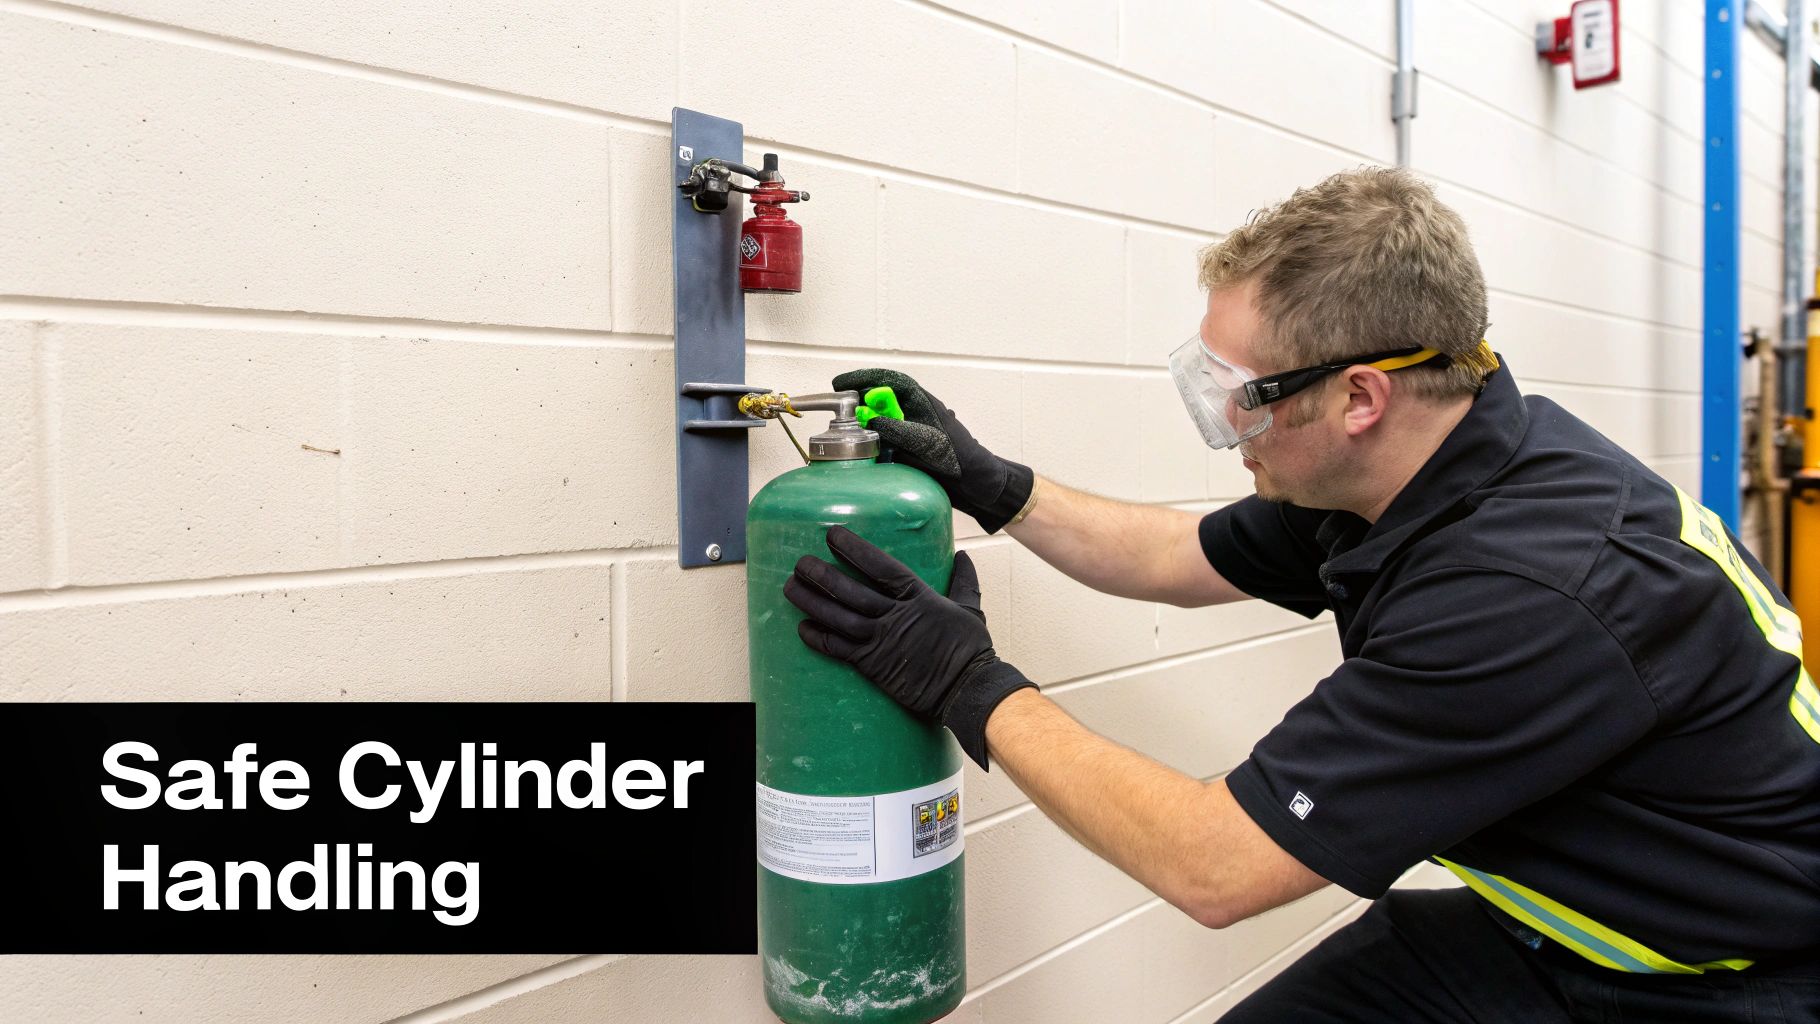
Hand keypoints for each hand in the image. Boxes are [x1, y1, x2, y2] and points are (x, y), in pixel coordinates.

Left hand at [783, 525, 1036, 768]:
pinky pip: (839, 649)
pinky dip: (818, 638)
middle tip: (800, 563)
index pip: (880, 566)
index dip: (854, 549)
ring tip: (790, 587)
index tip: (832, 535)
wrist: (967, 688)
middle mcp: (895, 615)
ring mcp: (881, 640)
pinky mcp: (873, 665)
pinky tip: (801, 627)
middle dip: (822, 575)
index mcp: (918, 596)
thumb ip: (963, 580)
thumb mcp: (969, 608)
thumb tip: (963, 555)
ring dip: (811, 602)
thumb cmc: (971, 649)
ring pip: (838, 617)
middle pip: (851, 590)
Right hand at [833, 369, 1034, 532]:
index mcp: (923, 403)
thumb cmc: (960, 459)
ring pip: (882, 420)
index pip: (890, 381)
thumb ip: (897, 429)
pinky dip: (873, 443)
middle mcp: (916, 413)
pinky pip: (886, 440)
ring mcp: (913, 431)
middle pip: (882, 399)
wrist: (978, 485)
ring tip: (846, 429)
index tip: (840, 383)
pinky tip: (863, 451)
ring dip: (865, 423)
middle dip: (859, 400)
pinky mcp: (910, 449)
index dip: (863, 379)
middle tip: (839, 409)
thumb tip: (868, 419)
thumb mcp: (926, 443)